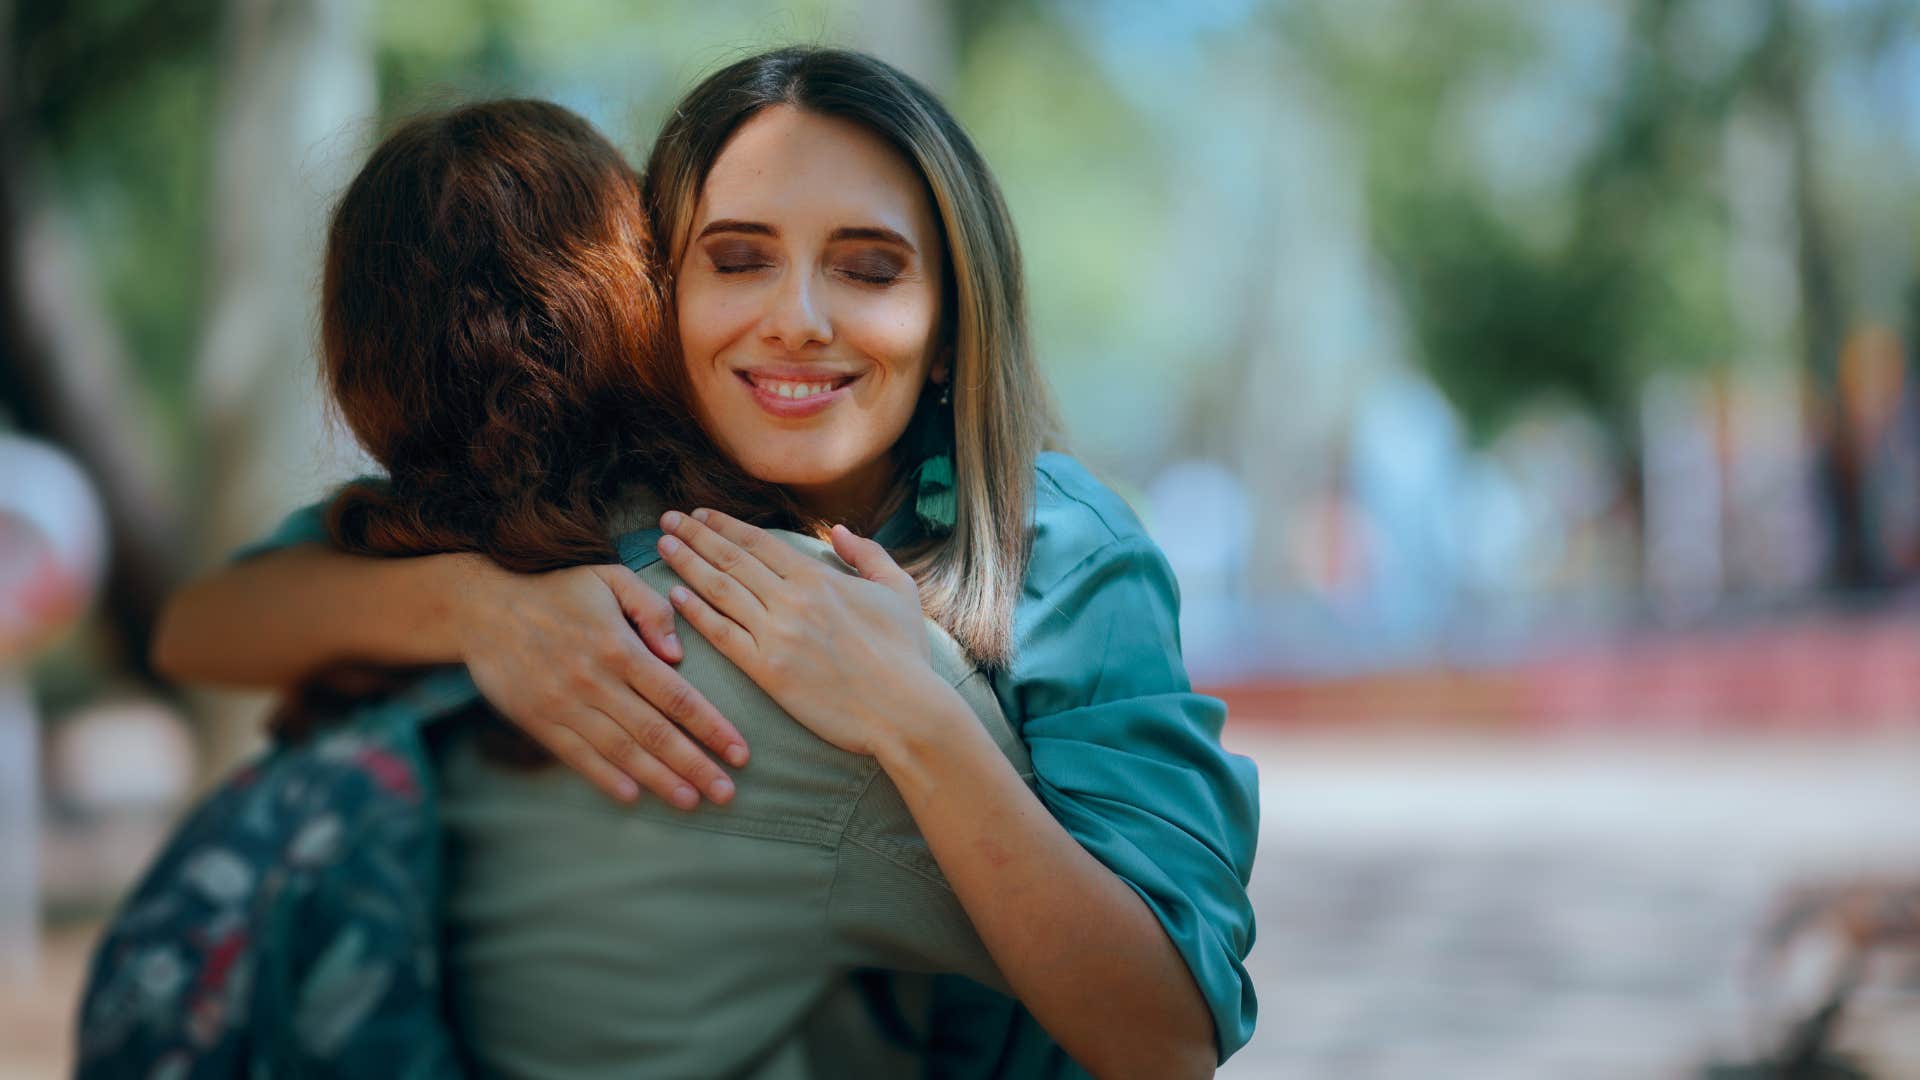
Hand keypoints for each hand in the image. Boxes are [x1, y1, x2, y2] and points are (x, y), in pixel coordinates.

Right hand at [451, 557, 748, 806]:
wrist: (482, 607)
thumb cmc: (556, 588)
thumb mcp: (610, 578)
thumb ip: (651, 608)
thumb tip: (679, 653)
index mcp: (620, 647)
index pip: (677, 697)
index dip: (712, 728)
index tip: (740, 752)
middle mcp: (595, 681)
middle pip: (656, 733)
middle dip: (696, 766)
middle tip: (727, 793)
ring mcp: (565, 705)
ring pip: (621, 751)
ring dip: (659, 780)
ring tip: (691, 801)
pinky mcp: (538, 721)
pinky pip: (577, 756)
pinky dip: (605, 778)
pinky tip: (632, 796)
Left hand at [654, 508, 948, 757]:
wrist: (904, 710)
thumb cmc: (906, 653)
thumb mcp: (898, 591)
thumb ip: (867, 555)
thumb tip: (838, 531)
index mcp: (818, 578)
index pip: (759, 542)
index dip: (724, 526)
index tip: (699, 515)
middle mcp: (791, 599)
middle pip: (731, 559)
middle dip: (694, 535)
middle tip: (667, 519)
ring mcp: (776, 635)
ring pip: (720, 590)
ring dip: (687, 565)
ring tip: (662, 547)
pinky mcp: (767, 671)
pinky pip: (722, 635)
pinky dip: (696, 613)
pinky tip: (675, 596)